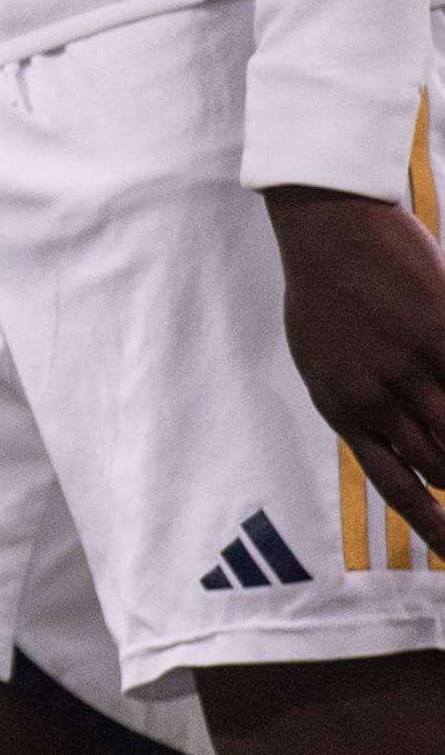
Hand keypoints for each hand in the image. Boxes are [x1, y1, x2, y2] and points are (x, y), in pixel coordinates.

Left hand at [270, 186, 444, 556]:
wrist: (327, 230)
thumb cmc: (324, 294)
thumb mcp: (322, 361)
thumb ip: (359, 408)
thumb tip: (395, 448)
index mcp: (344, 409)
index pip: (398, 486)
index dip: (434, 525)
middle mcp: (379, 399)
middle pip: (444, 470)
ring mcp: (414, 368)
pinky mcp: (441, 335)